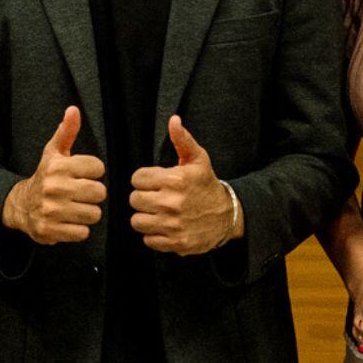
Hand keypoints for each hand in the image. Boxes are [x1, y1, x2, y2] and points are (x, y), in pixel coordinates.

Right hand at [0, 105, 106, 245]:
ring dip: (88, 213)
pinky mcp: (49, 230)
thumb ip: (66, 131)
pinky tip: (69, 222)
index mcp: (58, 166)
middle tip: (82, 194)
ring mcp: (51, 210)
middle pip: (99, 193)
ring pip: (93, 214)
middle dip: (94, 195)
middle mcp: (54, 187)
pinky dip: (79, 230)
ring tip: (76, 208)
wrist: (20, 205)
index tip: (83, 175)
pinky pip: (82, 233)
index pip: (98, 168)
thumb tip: (74, 109)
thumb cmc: (46, 176)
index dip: (94, 173)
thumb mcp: (53, 152)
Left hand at [128, 116, 242, 256]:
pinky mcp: (175, 243)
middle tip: (156, 197)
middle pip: (134, 200)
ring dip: (145, 217)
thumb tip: (173, 120)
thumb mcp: (198, 159)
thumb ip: (182, 140)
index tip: (154, 182)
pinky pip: (148, 240)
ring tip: (158, 212)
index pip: (137, 179)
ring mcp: (172, 225)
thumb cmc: (207, 185)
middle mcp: (171, 203)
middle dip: (143, 197)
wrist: (228, 215)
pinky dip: (154, 235)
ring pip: (137, 221)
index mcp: (174, 179)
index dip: (144, 179)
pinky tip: (164, 226)